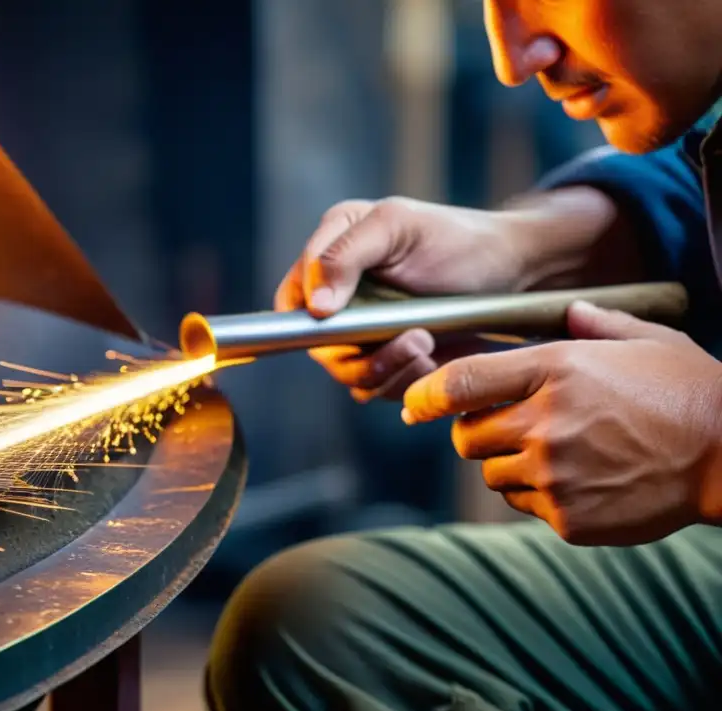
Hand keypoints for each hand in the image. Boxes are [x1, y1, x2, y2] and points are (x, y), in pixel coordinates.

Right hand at [274, 188, 619, 400]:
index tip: (338, 325)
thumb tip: (314, 307)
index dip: (304, 323)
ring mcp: (367, 336)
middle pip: (321, 350)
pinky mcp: (393, 363)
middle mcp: (342, 299)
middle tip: (414, 338)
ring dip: (388, 371)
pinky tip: (435, 360)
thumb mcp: (397, 225)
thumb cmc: (457, 237)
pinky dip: (406, 383)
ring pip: (351, 377)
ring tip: (428, 346)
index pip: (290, 303)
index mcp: (330, 256)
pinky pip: (381, 390)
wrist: (514, 271)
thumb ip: (345, 254)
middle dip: (364, 354)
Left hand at [401, 301, 721, 545]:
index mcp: (555, 370)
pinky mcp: (568, 518)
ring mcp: (554, 475)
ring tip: (557, 453)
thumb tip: (570, 311)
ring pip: (491, 475)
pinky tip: (580, 479)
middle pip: (466, 437)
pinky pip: (525, 505)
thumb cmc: (687, 391)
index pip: (461, 382)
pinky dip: (539, 495)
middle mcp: (545, 423)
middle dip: (477, 431)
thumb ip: (596, 324)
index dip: (427, 394)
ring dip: (508, 464)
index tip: (415, 403)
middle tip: (507, 426)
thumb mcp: (647, 340)